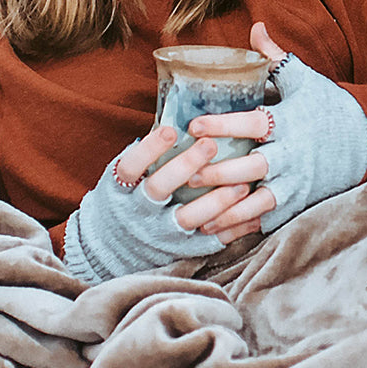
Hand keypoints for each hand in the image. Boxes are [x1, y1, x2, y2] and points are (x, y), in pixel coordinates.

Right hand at [117, 119, 270, 245]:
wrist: (113, 251)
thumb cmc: (126, 201)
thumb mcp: (125, 179)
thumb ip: (147, 156)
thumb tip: (177, 116)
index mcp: (121, 189)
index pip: (130, 166)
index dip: (149, 149)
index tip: (171, 130)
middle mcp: (138, 211)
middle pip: (159, 188)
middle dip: (186, 166)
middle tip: (211, 145)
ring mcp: (158, 233)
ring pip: (187, 218)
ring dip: (216, 201)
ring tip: (241, 184)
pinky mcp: (179, 251)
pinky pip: (208, 241)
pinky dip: (232, 229)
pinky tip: (253, 215)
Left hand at [185, 22, 366, 233]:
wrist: (366, 139)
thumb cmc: (328, 106)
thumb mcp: (303, 79)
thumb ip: (275, 57)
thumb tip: (255, 27)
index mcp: (290, 122)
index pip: (254, 123)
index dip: (224, 124)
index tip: (195, 124)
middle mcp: (293, 155)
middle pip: (253, 168)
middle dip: (219, 174)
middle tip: (187, 174)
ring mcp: (297, 182)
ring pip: (259, 202)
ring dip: (226, 210)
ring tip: (195, 215)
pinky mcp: (299, 202)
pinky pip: (267, 221)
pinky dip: (241, 230)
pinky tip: (214, 234)